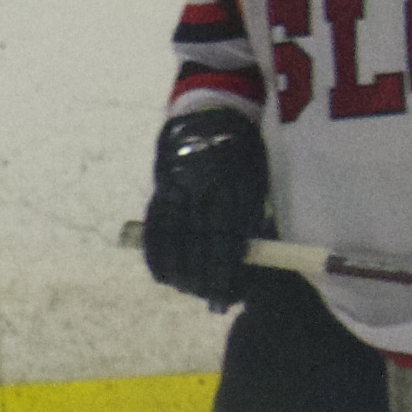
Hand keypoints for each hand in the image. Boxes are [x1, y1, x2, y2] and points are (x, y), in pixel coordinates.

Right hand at [140, 113, 269, 310]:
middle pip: (201, 242)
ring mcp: (179, 187)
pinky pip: (155, 225)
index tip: (229, 294)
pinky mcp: (162, 186)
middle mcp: (205, 188)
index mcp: (234, 186)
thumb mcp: (256, 176)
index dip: (227, 269)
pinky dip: (156, 252)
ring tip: (185, 290)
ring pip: (176, 237)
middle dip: (204, 276)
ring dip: (179, 270)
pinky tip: (162, 274)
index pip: (229, 237)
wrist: (211, 110)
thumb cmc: (242, 148)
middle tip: (209, 300)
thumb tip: (253, 253)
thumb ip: (251, 212)